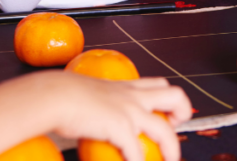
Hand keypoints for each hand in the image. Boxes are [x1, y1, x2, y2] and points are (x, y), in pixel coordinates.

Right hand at [53, 75, 191, 160]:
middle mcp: (133, 96)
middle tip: (175, 127)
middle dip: (182, 112)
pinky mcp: (121, 128)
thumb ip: (94, 104)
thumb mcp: (85, 93)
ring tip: (170, 160)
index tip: (166, 113)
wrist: (53, 95)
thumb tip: (86, 118)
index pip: (157, 84)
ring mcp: (130, 111)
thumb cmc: (60, 94)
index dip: (168, 98)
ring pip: (165, 130)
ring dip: (172, 149)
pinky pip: (137, 153)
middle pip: (174, 95)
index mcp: (125, 87)